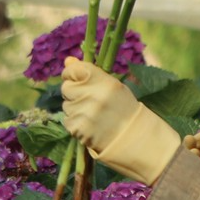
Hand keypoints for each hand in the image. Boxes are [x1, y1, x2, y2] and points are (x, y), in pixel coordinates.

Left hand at [60, 57, 179, 182]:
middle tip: (88, 100)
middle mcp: (92, 96)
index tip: (76, 79)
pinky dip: (75, 122)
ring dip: (75, 108)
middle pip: (66, 88)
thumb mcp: (112, 86)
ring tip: (92, 115)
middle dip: (74, 93)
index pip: (73, 70)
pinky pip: (67, 120)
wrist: (134, 139)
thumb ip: (89, 73)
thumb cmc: (124, 109)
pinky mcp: (78, 128)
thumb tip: (68, 60)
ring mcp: (84, 113)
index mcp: (104, 82)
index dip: (71, 73)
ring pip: (66, 105)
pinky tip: (89, 125)